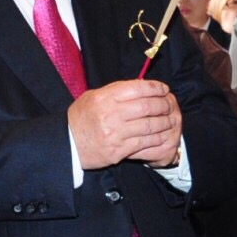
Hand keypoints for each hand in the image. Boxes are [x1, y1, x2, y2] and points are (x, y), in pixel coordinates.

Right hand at [67, 78, 182, 171]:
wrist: (67, 144)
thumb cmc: (81, 118)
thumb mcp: (92, 97)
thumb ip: (115, 91)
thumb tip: (141, 86)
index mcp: (104, 98)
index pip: (137, 88)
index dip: (155, 87)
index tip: (163, 88)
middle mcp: (110, 115)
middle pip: (147, 107)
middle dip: (163, 105)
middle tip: (169, 104)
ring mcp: (115, 134)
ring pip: (149, 126)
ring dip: (164, 122)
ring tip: (169, 120)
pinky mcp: (118, 151)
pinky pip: (144, 143)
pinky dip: (157, 138)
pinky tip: (162, 134)